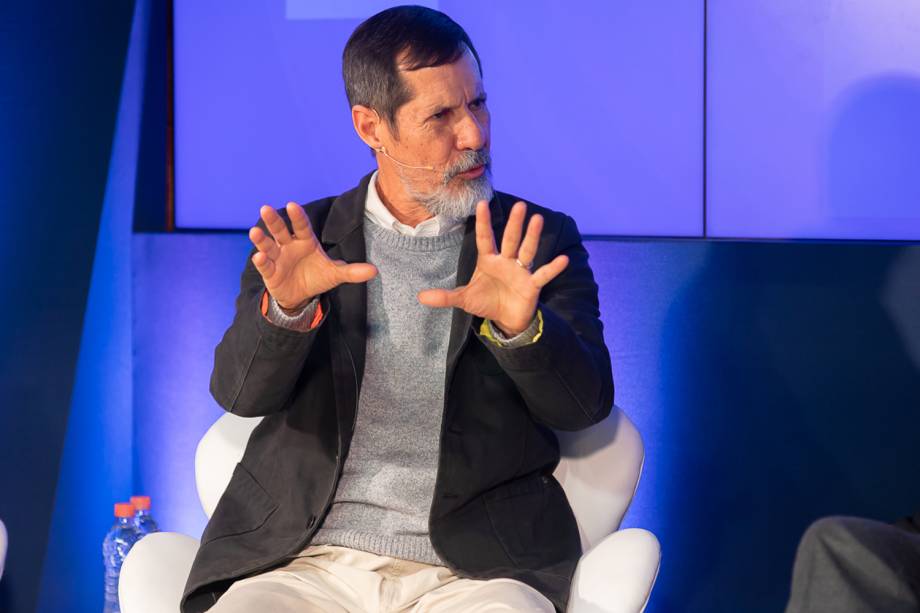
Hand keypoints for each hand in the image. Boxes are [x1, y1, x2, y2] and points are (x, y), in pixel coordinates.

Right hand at [249, 203, 376, 309]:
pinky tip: (259, 257)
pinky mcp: (270, 272)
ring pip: (268, 245)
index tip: (291, 205)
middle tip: (265, 208)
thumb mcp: (335, 275)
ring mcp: (277, 258)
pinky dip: (261, 261)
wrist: (301, 296)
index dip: (297, 217)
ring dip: (261, 239)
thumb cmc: (317, 277)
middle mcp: (289, 246)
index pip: (302, 226)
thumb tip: (374, 271)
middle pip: (280, 230)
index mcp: (305, 241)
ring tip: (254, 232)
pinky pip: (265, 265)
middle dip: (273, 220)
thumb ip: (352, 271)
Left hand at [417, 200, 568, 335]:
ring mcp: (521, 271)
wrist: (505, 319)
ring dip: (532, 236)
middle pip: (510, 239)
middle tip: (520, 205)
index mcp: (489, 261)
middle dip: (514, 223)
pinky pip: (543, 275)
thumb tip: (420, 297)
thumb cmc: (486, 302)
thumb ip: (444, 297)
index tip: (482, 203)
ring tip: (538, 219)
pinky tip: (564, 260)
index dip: (484, 222)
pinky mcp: (532, 285)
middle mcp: (506, 261)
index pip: (485, 238)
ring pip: (527, 251)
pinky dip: (553, 268)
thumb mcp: (464, 300)